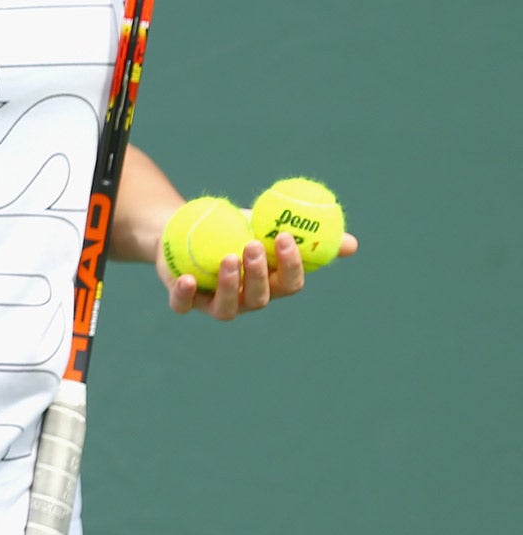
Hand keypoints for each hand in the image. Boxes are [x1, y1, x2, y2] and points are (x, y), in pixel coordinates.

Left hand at [163, 230, 358, 319]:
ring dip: (230, 285)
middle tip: (253, 245)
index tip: (285, 236)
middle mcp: (246, 300)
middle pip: (259, 297)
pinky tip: (188, 279)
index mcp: (270, 285)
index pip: (289, 283)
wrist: (183, 230)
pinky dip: (185, 296)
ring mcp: (214, 304)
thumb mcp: (266, 226)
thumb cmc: (233, 230)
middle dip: (259, 274)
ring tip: (229, 257)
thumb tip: (352, 244)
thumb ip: (304, 234)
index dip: (290, 265)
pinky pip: (184, 305)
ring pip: (227, 308)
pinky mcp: (184, 301)